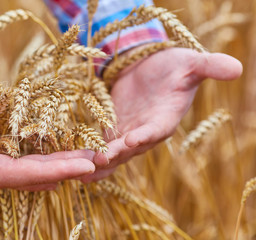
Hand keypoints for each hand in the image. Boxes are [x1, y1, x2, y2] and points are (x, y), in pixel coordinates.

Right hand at [0, 112, 94, 191]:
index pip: (32, 173)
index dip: (61, 169)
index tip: (89, 166)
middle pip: (40, 175)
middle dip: (69, 169)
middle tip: (99, 162)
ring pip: (35, 173)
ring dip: (60, 168)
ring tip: (84, 163)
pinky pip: (24, 169)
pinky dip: (43, 168)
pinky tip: (52, 169)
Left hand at [82, 47, 241, 181]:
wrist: (152, 70)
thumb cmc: (174, 67)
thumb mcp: (191, 63)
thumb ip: (208, 67)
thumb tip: (236, 68)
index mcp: (165, 119)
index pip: (156, 130)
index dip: (145, 135)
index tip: (130, 140)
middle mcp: (146, 132)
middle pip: (130, 147)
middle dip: (114, 154)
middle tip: (97, 164)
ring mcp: (128, 133)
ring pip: (112, 151)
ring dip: (97, 162)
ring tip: (80, 172)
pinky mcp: (113, 129)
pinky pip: (99, 144)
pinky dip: (87, 153)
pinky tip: (72, 162)